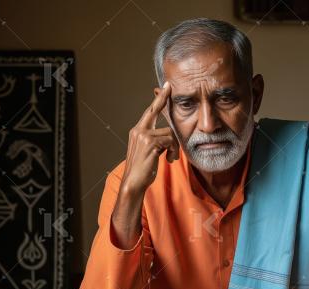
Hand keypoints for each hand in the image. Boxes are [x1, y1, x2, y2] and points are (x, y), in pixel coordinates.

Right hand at [119, 81, 178, 195]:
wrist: (133, 182)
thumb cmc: (143, 169)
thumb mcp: (149, 151)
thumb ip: (156, 140)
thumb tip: (170, 137)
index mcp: (137, 131)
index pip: (149, 112)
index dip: (158, 100)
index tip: (164, 88)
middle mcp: (138, 130)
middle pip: (154, 111)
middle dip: (163, 99)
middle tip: (169, 87)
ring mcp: (143, 135)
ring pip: (169, 133)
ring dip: (174, 146)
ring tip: (171, 157)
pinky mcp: (150, 143)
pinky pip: (170, 141)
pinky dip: (173, 151)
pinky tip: (169, 160)